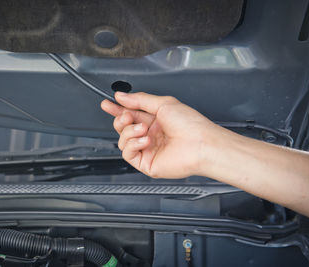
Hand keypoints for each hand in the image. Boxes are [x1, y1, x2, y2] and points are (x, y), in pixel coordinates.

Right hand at [101, 92, 218, 178]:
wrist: (200, 144)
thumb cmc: (190, 125)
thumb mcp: (163, 103)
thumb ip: (139, 100)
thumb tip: (121, 96)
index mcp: (155, 120)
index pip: (130, 114)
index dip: (117, 109)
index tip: (107, 104)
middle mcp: (150, 135)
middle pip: (123, 127)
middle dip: (121, 119)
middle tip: (127, 116)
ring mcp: (148, 149)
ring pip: (123, 140)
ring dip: (129, 132)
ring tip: (143, 129)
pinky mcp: (146, 163)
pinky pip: (128, 153)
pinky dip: (133, 144)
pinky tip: (145, 140)